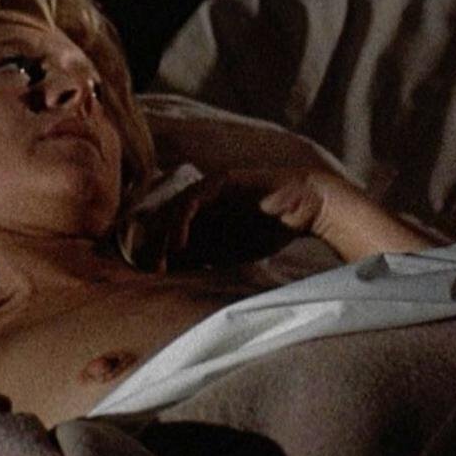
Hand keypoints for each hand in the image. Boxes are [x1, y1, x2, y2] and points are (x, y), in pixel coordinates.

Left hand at [131, 167, 431, 266]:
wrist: (306, 207)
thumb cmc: (270, 230)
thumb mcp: (231, 255)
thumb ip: (205, 260)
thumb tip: (175, 275)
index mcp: (202, 215)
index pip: (168, 230)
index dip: (157, 251)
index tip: (154, 275)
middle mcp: (201, 199)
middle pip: (165, 218)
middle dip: (154, 244)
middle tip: (150, 270)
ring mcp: (210, 187)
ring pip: (174, 208)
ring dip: (164, 234)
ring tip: (162, 259)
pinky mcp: (221, 180)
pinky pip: (194, 198)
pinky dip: (182, 219)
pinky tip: (178, 242)